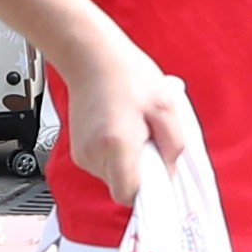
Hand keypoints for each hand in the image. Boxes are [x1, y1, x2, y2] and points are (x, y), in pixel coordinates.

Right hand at [57, 38, 199, 209]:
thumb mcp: (166, 107)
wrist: (91, 57)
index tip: (160, 185)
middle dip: (142, 173)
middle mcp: (94, 154)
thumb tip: (169, 171)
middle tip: (149, 144)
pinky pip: (104, 166)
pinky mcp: (78, 150)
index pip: (129, 195)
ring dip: (129, 164)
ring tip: (133, 132)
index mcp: (117, 144)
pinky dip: (116, 156)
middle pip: (123, 188)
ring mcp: (83, 153)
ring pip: (113, 178)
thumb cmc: (126, 75)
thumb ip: (173, 145)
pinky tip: (121, 131)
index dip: (148, 194)